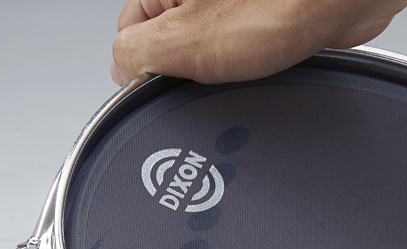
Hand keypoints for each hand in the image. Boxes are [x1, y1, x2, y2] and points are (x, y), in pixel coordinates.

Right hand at [111, 0, 406, 85]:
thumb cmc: (285, 2)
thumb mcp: (185, 39)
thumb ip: (137, 53)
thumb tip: (121, 69)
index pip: (129, 31)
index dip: (143, 66)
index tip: (163, 83)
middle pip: (172, 41)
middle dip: (189, 70)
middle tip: (212, 74)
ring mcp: (237, 4)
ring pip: (213, 49)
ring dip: (227, 69)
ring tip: (249, 63)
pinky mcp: (269, 16)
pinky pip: (249, 49)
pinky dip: (258, 63)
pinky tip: (271, 61)